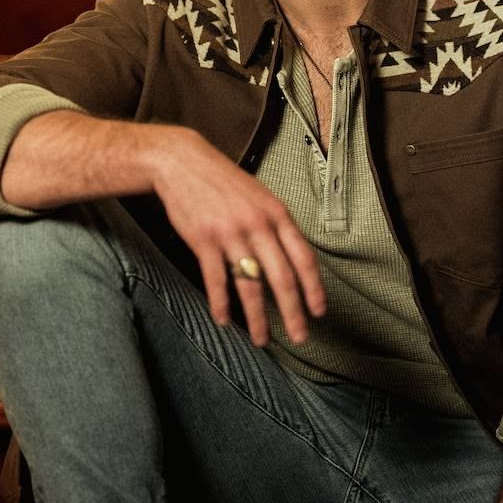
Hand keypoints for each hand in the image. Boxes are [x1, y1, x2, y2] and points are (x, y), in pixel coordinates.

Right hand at [150, 128, 326, 345]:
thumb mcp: (260, 196)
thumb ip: (277, 225)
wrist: (183, 162)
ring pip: (250, 285)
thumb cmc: (224, 181)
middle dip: (293, 313)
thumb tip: (296, 259)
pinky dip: (221, 304)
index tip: (319, 312)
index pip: (304, 257)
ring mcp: (230, 233)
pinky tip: (224, 320)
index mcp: (277, 213)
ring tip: (261, 339)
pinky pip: (216, 280)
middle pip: (282, 278)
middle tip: (299, 338)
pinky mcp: (204, 240)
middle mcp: (258, 225)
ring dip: (257, 318)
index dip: (314, 288)